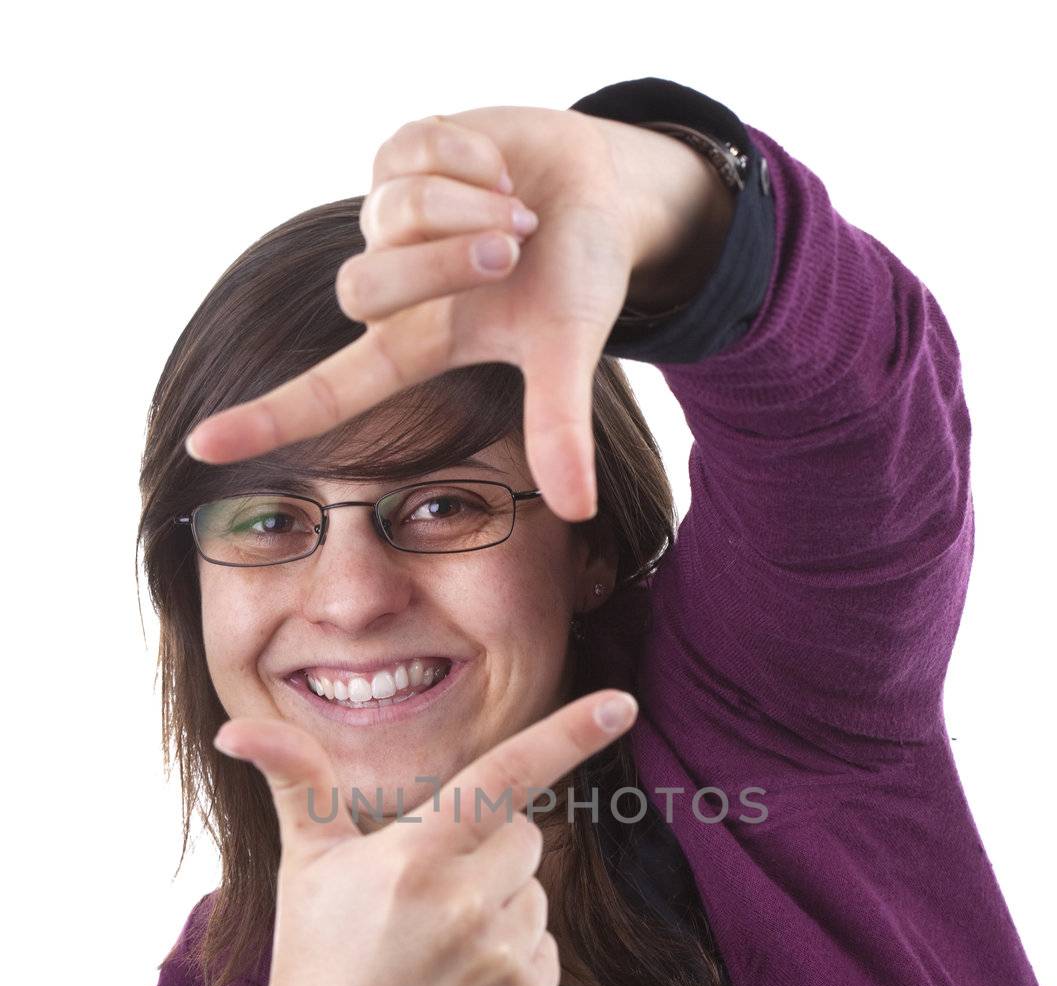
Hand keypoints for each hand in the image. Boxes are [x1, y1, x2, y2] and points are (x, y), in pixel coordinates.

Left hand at [182, 106, 727, 523]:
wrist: (600, 192)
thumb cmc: (577, 279)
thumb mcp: (569, 352)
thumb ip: (561, 428)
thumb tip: (577, 509)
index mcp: (414, 348)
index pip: (325, 395)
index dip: (266, 420)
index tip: (201, 447)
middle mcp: (389, 291)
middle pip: (360, 290)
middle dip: (443, 263)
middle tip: (512, 251)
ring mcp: (388, 222)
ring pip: (390, 214)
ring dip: (469, 207)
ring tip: (522, 216)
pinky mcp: (398, 156)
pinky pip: (414, 152)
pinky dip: (473, 158)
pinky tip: (501, 171)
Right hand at [214, 687, 637, 985]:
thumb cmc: (318, 952)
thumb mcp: (303, 865)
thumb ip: (296, 783)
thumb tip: (237, 727)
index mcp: (414, 860)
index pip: (503, 780)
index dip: (566, 737)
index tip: (619, 704)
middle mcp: (466, 907)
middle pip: (524, 834)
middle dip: (489, 844)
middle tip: (430, 885)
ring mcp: (502, 959)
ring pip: (536, 889)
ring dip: (501, 899)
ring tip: (440, 939)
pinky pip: (545, 942)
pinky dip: (514, 949)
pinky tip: (462, 974)